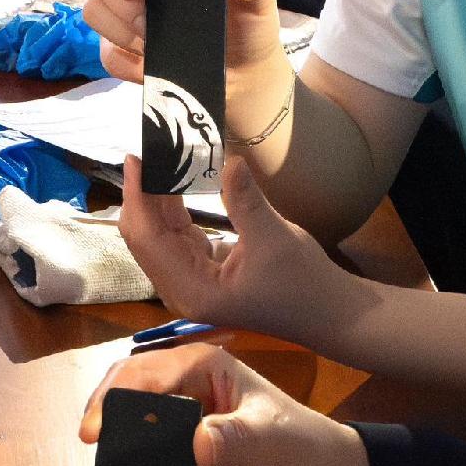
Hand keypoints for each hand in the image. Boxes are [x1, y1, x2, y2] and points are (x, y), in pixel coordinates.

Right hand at [80, 0, 291, 108]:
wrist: (246, 81)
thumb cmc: (249, 31)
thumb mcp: (260, 2)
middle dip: (120, 2)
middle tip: (151, 24)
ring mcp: (131, 24)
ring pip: (94, 12)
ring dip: (118, 30)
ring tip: (151, 44)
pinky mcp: (128, 57)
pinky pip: (105, 55)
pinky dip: (124, 62)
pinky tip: (147, 66)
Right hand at [86, 344, 370, 465]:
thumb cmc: (299, 445)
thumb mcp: (270, 435)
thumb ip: (233, 435)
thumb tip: (197, 443)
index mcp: (198, 371)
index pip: (144, 373)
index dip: (117, 396)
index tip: (97, 428)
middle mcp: (178, 402)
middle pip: (125, 404)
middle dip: (109, 424)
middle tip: (96, 448)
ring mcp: (174, 442)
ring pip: (131, 447)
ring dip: (123, 463)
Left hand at [121, 145, 366, 348]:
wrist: (329, 313)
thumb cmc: (304, 283)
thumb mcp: (274, 238)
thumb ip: (244, 200)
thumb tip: (228, 160)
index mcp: (192, 290)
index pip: (147, 239)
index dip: (137, 197)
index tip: (135, 157)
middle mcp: (182, 290)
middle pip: (146, 239)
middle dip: (143, 196)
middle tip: (146, 151)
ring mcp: (192, 283)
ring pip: (161, 237)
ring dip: (158, 201)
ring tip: (159, 160)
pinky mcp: (205, 274)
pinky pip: (180, 239)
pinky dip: (177, 211)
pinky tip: (177, 183)